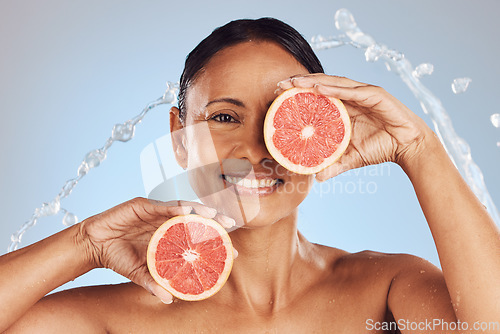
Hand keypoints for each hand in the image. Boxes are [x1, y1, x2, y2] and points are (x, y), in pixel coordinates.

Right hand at [79, 197, 235, 302]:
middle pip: (194, 220)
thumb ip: (154, 282)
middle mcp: (166, 221)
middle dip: (213, 222)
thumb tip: (169, 299)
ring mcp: (156, 212)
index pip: (196, 236)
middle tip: (231, 227)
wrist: (93, 244)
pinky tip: (187, 211)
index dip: (213, 241)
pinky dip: (175, 208)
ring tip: (215, 215)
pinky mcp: (143, 205)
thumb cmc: (118, 257)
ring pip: (182, 209)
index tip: (231, 251)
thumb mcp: (139, 273)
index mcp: (168, 236)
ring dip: (199, 211)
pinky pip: (162, 206)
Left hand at [277, 74, 432, 180]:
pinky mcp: (375, 95)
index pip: (317, 97)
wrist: (408, 147)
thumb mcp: (352, 158)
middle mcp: (351, 97)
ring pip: (334, 83)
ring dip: (312, 81)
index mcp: (344, 108)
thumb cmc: (381, 148)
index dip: (298, 94)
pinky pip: (351, 90)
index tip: (279, 96)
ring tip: (293, 82)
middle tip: (280, 86)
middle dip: (300, 84)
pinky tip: (317, 88)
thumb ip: (335, 165)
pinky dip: (334, 88)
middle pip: (321, 86)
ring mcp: (363, 93)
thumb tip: (317, 178)